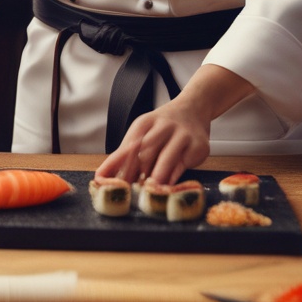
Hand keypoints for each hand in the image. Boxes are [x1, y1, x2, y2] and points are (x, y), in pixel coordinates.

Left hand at [95, 96, 210, 185]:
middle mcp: (163, 126)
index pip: (127, 145)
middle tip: (126, 191)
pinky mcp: (198, 146)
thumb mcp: (144, 132)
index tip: (103, 179)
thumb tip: (105, 176)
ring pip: (166, 158)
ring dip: (156, 176)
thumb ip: (128, 154)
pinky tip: (168, 186)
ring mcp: (182, 135)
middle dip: (134, 173)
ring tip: (148, 191)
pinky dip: (174, 177)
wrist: (194, 109)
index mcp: (144, 124)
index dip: (114, 164)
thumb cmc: (164, 127)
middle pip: (145, 151)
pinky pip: (184, 164)